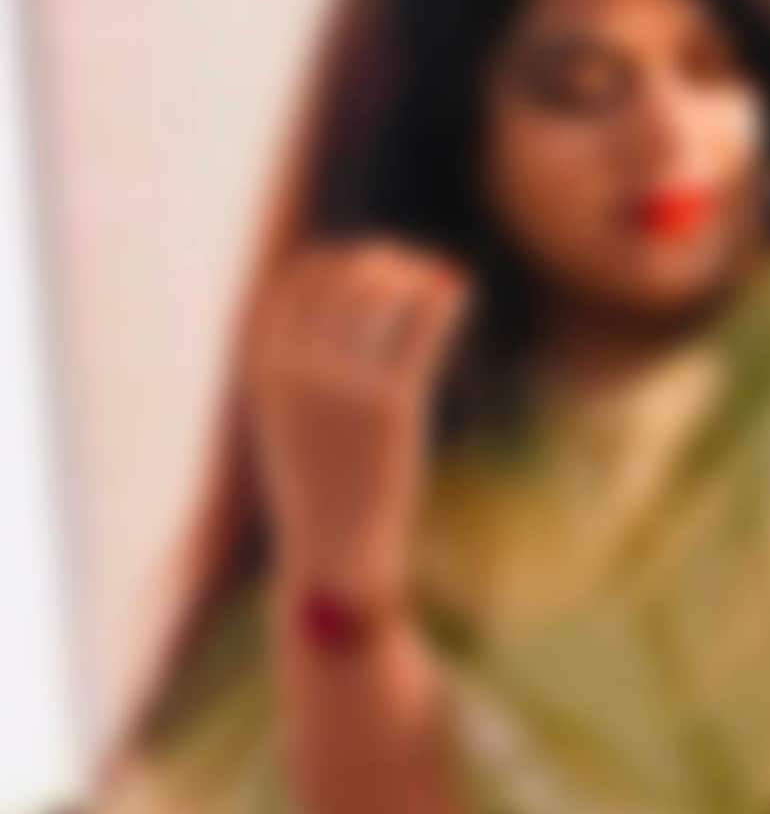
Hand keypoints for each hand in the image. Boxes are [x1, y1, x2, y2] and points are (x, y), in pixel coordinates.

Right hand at [248, 240, 471, 598]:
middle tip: (413, 269)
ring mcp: (343, 386)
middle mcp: (298, 370)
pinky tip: (458, 286)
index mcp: (266, 370)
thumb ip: (302, 368)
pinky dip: (441, 299)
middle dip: (380, 262)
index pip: (296, 283)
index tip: (367, 260)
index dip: (335, 261)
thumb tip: (334, 322)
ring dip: (413, 277)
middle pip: (342, 280)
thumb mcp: (293, 421)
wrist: (336, 553)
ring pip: (381, 297)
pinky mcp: (389, 405)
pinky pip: (419, 330)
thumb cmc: (320, 486)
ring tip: (439, 279)